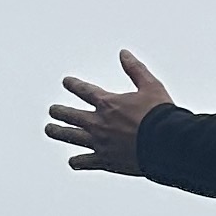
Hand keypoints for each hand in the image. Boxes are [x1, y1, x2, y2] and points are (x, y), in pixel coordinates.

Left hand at [48, 49, 173, 173]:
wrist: (166, 144)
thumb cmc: (160, 115)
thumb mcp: (151, 87)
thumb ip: (135, 70)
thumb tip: (124, 54)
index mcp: (108, 103)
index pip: (84, 90)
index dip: (73, 84)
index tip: (66, 82)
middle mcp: (98, 123)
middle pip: (70, 114)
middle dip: (59, 111)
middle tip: (53, 110)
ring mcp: (99, 143)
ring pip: (71, 137)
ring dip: (58, 132)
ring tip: (50, 129)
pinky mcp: (105, 161)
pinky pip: (85, 162)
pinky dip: (78, 161)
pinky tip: (73, 161)